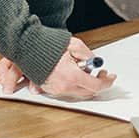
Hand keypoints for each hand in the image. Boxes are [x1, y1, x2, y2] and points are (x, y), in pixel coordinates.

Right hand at [0, 37, 115, 99]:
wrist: (27, 48)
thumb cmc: (48, 45)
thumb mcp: (75, 45)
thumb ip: (88, 55)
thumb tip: (95, 62)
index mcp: (72, 76)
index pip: (96, 85)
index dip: (106, 81)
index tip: (111, 77)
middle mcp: (64, 86)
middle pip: (89, 92)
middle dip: (98, 83)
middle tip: (101, 74)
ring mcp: (56, 90)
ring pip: (79, 93)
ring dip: (86, 84)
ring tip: (86, 71)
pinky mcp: (49, 89)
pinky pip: (67, 91)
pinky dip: (75, 85)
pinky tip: (75, 74)